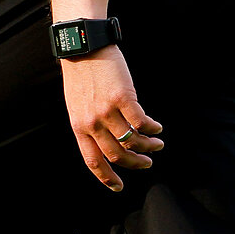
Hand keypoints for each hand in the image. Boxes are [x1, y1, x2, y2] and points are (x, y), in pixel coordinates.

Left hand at [60, 47, 162, 191]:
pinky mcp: (122, 98)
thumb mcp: (77, 104)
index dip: (107, 177)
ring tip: (157, 144)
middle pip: (117, 155)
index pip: (92, 160)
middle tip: (147, 163)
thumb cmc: (81, 74)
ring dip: (148, 146)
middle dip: (135, 163)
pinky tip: (157, 127)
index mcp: (78, 126)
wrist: (83, 47)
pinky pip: (142, 122)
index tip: (119, 187)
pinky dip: (152, 128)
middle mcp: (91, 122)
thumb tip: (107, 140)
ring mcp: (107, 111)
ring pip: (133, 141)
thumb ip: (88, 123)